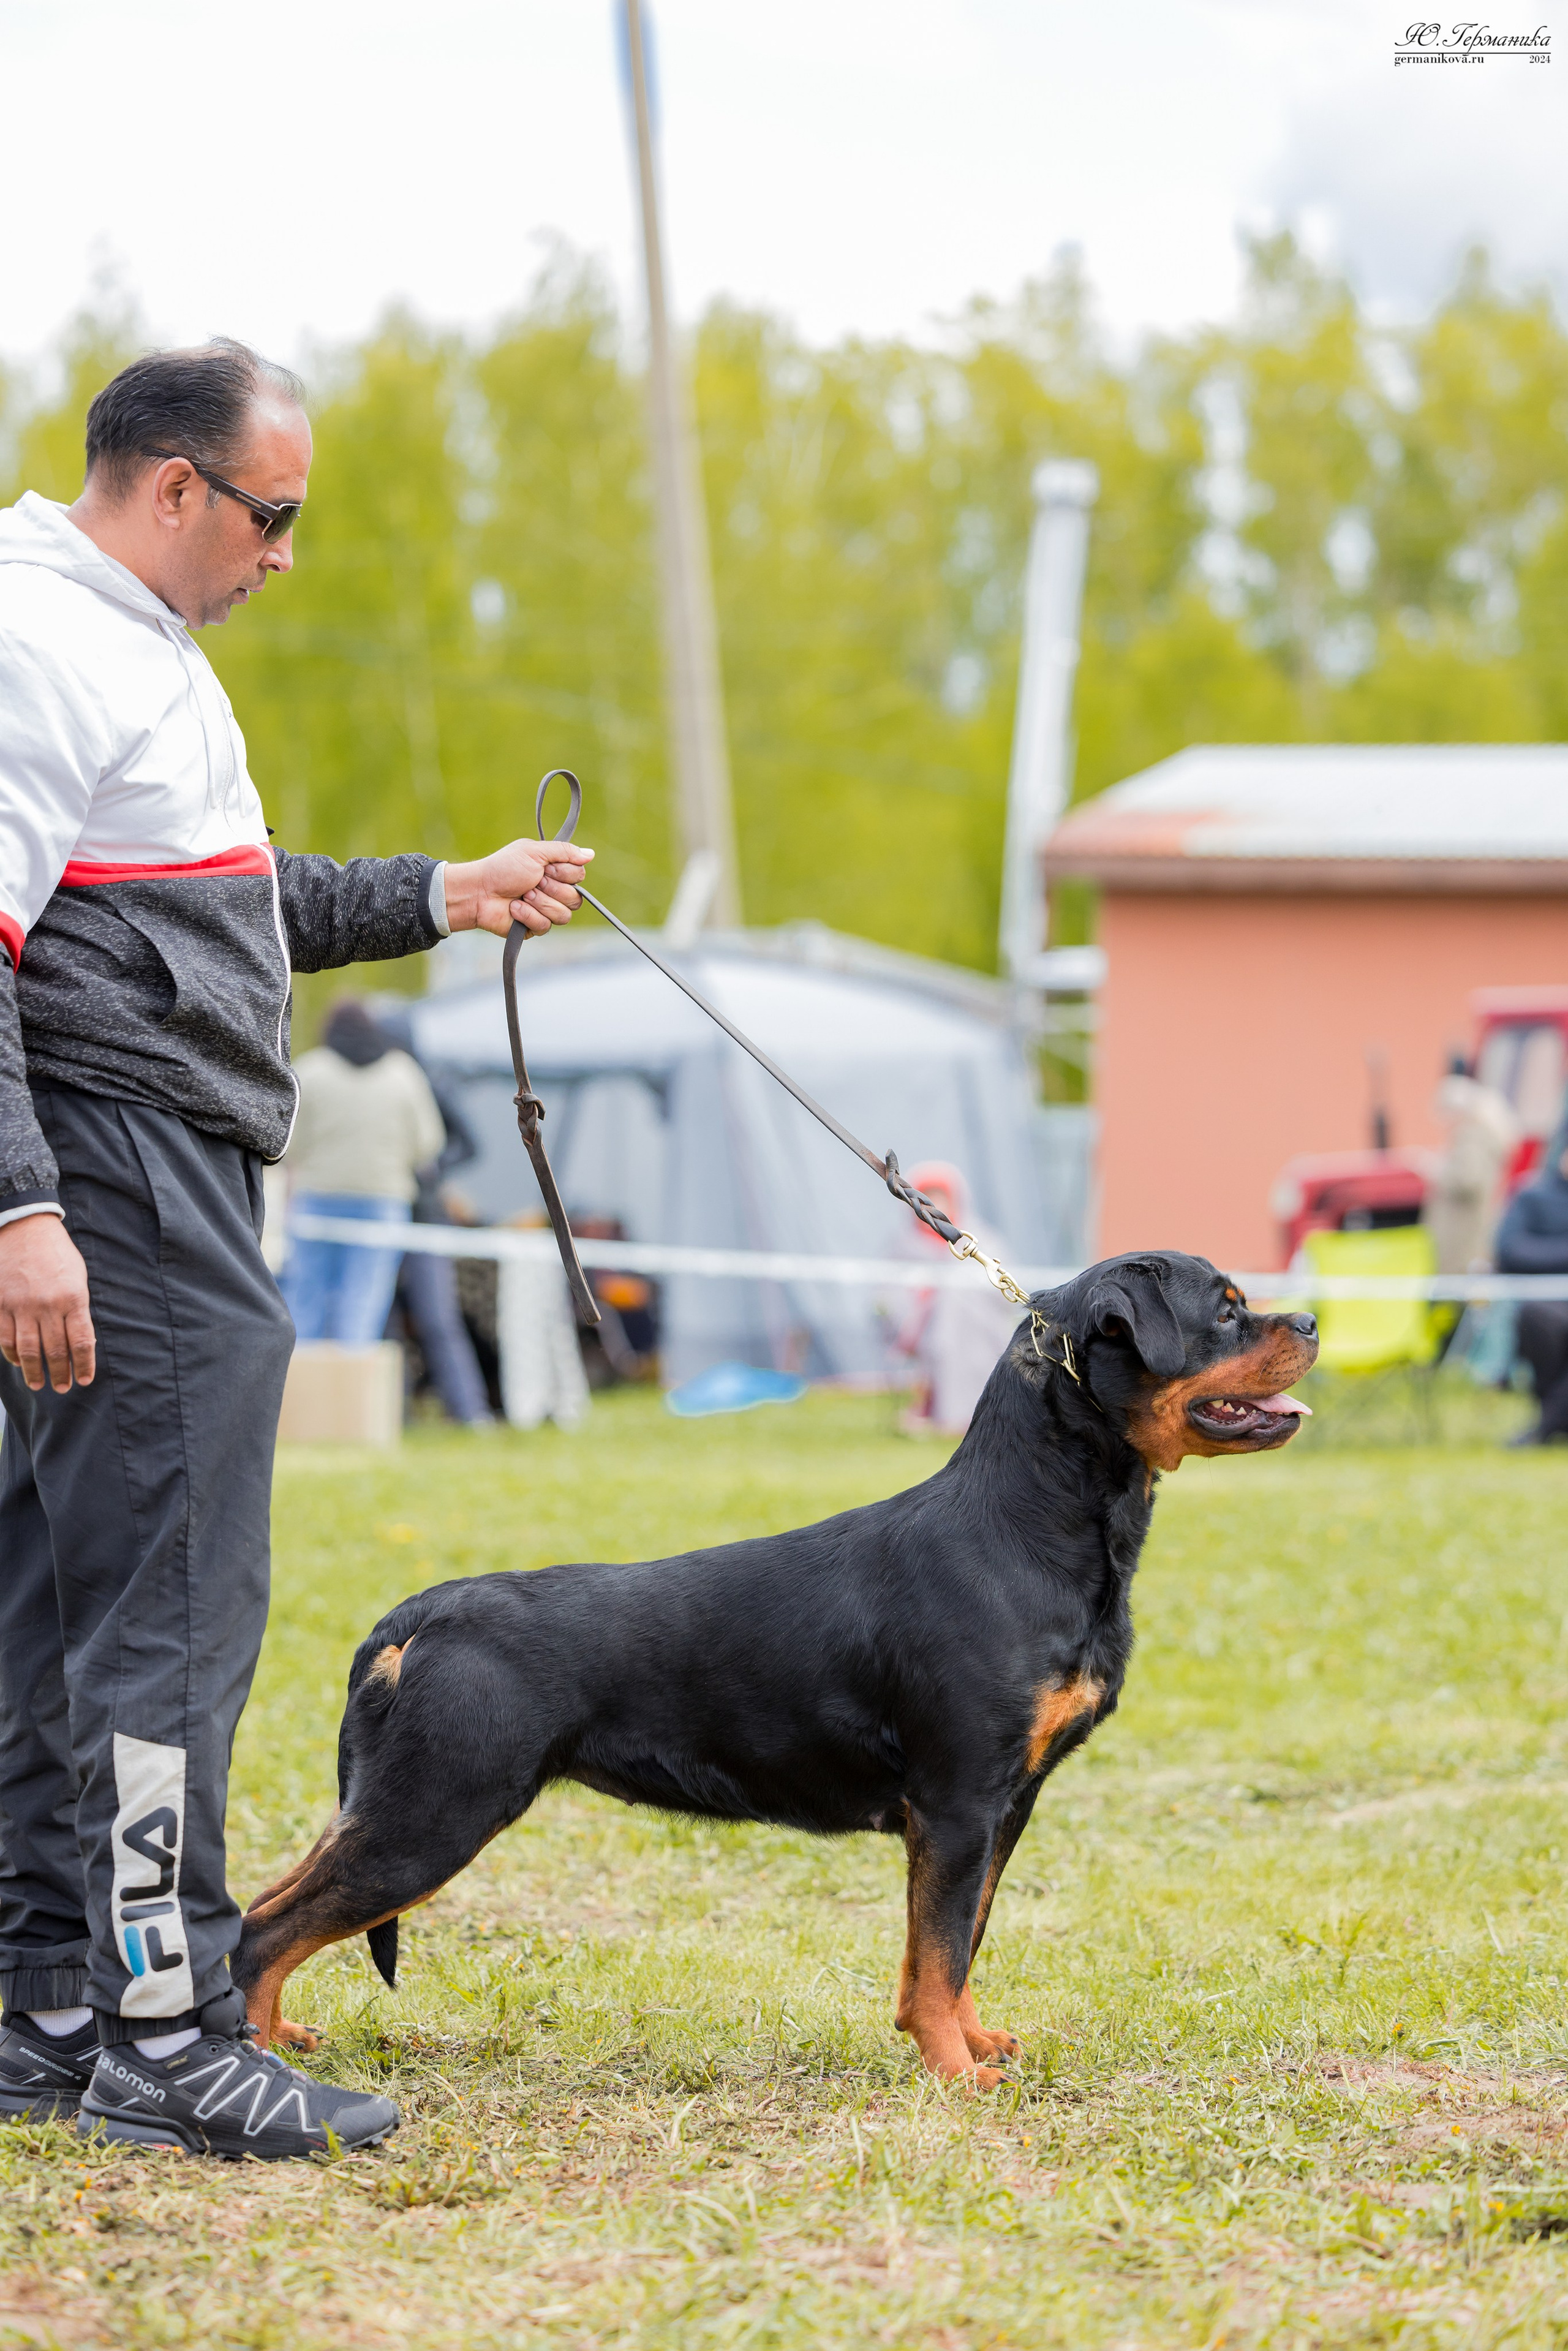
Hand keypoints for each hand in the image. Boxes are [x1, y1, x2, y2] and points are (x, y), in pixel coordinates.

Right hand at [0, 1213, 95, 1391]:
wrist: (25, 1228)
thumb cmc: (57, 1254)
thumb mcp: (77, 1278)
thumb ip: (77, 1309)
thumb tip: (79, 1341)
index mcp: (73, 1299)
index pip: (81, 1342)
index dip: (83, 1365)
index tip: (84, 1380)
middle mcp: (47, 1305)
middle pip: (54, 1350)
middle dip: (60, 1374)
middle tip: (63, 1388)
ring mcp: (21, 1306)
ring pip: (28, 1350)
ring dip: (34, 1371)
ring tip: (39, 1384)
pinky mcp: (0, 1304)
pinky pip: (5, 1338)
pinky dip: (12, 1354)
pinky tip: (18, 1363)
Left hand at [442, 837, 593, 938]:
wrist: (480, 891)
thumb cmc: (503, 868)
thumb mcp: (534, 852)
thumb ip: (564, 852)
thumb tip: (591, 854)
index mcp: (555, 872)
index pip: (579, 876)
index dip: (564, 874)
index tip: (545, 868)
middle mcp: (554, 891)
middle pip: (576, 898)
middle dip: (551, 889)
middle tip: (531, 882)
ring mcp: (545, 911)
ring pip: (563, 915)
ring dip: (540, 903)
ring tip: (522, 895)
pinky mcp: (535, 927)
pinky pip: (545, 926)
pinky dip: (527, 915)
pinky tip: (514, 908)